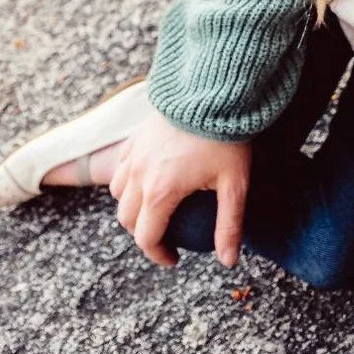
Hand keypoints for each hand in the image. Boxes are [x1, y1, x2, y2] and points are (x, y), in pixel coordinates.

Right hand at [108, 107, 251, 267]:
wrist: (213, 91)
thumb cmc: (227, 138)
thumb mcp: (235, 185)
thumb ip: (229, 225)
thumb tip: (228, 261)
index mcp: (159, 192)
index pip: (147, 238)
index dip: (158, 255)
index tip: (175, 259)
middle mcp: (138, 176)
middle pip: (127, 220)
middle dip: (143, 235)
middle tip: (166, 237)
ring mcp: (133, 155)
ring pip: (118, 194)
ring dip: (132, 209)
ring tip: (156, 211)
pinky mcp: (135, 137)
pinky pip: (121, 168)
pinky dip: (128, 182)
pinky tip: (148, 179)